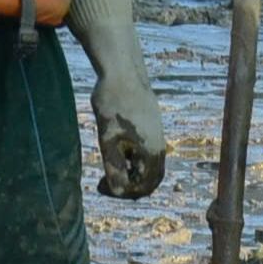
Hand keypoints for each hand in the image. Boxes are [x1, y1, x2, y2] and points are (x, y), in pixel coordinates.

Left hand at [66, 0, 167, 197]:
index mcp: (152, 151)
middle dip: (128, 185)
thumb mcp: (108, 138)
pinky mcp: (152, 124)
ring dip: (129, 171)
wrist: (122, 70)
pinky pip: (145, 150)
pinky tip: (114, 146)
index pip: (144, 186)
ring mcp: (158, 133)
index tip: (102, 187)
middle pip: (149, 178)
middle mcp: (160, 145)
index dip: (124, 193)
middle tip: (104, 182)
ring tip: (108, 164)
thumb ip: (114, 166)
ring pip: (147, 164)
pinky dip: (131, 157)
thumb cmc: (114, 103)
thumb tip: (117, 192)